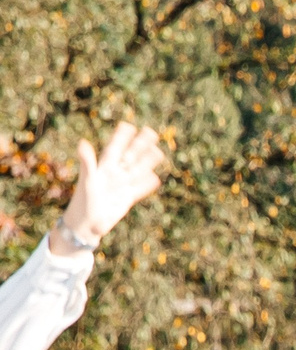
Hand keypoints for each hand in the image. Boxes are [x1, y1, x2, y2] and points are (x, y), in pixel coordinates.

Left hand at [51, 123, 165, 253]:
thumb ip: (87, 162)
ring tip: (159, 151)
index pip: (115, 149)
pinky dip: (147, 184)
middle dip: (140, 145)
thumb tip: (83, 143)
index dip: (122, 138)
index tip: (129, 125)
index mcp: (104, 168)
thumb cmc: (83, 202)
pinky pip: (139, 189)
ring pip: (138, 171)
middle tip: (151, 132)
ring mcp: (121, 187)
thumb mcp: (87, 180)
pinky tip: (155, 178)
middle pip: (130, 157)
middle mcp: (114, 175)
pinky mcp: (126, 200)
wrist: (86, 225)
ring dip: (148, 162)